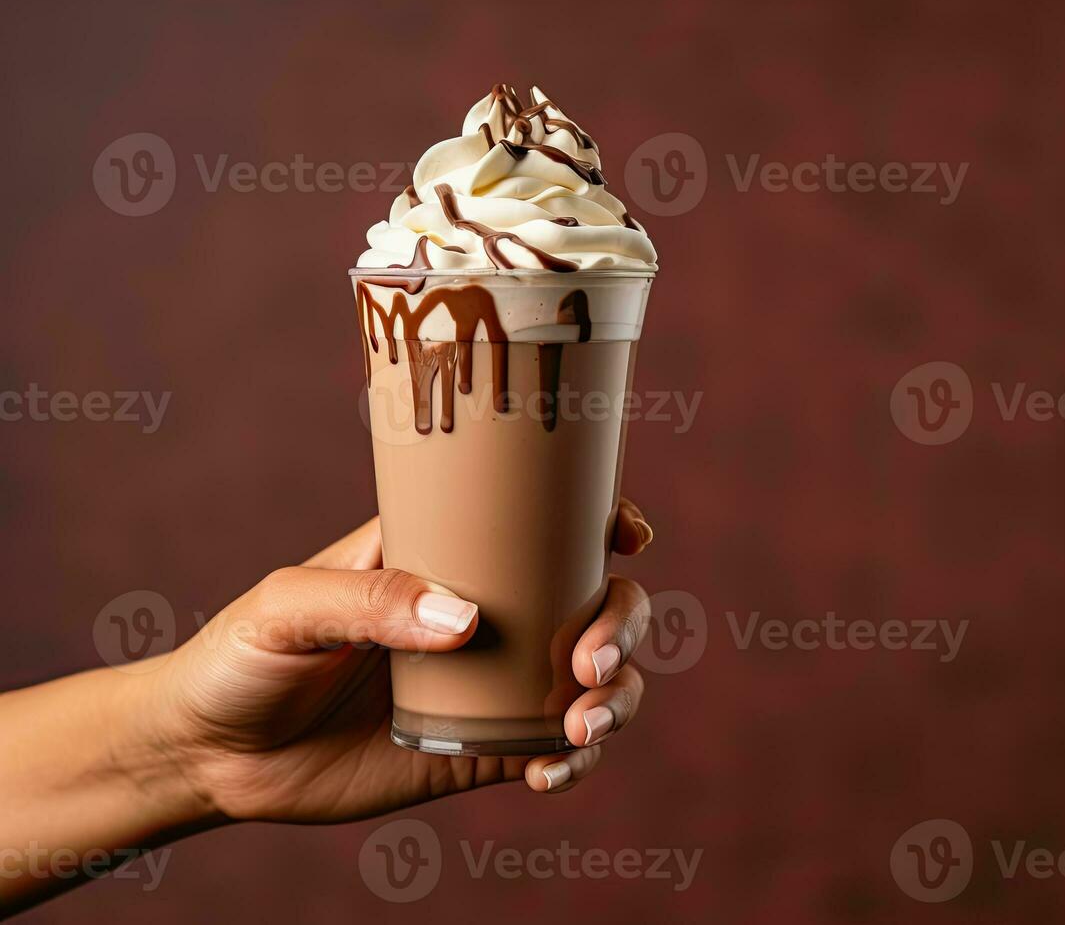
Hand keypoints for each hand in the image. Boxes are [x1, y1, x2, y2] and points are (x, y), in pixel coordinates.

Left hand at [139, 500, 653, 823]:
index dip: (603, 521)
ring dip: (618, 698)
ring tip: (578, 726)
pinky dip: (575, 760)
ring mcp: (491, 682)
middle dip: (622, 625)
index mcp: (448, 553)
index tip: (628, 537)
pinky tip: (549, 771)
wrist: (209, 758)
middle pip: (597, 600)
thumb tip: (467, 621)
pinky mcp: (481, 749)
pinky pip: (555, 749)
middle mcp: (487, 612)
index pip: (544, 523)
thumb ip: (370, 601)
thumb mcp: (288, 606)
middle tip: (591, 663)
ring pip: (596, 678)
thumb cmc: (241, 656)